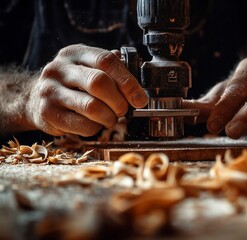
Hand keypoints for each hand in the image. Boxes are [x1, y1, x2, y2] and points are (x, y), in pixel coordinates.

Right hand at [26, 44, 147, 135]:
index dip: (128, 81)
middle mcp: (59, 69)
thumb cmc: (73, 84)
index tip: (140, 98)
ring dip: (110, 117)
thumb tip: (138, 90)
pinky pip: (83, 125)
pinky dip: (96, 128)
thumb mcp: (89, 68)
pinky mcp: (48, 113)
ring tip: (111, 118)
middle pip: (99, 82)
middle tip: (124, 110)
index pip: (106, 61)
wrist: (36, 99)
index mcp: (75, 53)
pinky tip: (95, 124)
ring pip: (92, 107)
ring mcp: (50, 91)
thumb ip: (113, 72)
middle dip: (119, 101)